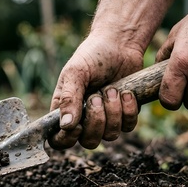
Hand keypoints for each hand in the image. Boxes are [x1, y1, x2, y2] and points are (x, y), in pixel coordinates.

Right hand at [48, 32, 142, 149]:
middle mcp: (84, 119)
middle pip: (88, 141)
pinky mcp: (125, 115)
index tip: (77, 126)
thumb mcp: (75, 73)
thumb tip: (65, 126)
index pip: (58, 140)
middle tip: (97, 96)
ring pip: (110, 136)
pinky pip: (128, 127)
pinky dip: (129, 110)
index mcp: (65, 110)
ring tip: (113, 89)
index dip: (67, 140)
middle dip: (96, 120)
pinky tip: (126, 92)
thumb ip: (69, 98)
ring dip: (113, 112)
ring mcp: (106, 119)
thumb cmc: (92, 56)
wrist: (120, 44)